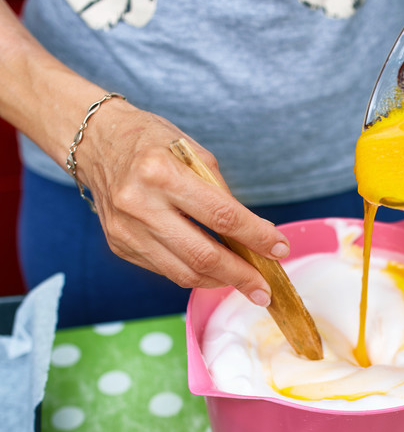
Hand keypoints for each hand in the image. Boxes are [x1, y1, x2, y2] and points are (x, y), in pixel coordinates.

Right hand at [77, 98, 289, 303]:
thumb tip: (252, 234)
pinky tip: (213, 271)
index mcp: (160, 172)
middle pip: (202, 255)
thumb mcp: (191, 151)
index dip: (256, 237)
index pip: (221, 216)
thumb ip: (219, 192)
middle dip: (240, 276)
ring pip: (183, 272)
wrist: (95, 142)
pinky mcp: (120, 246)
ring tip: (243, 283)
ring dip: (220, 281)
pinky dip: (194, 273)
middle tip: (265, 289)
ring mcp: (126, 230)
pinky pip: (166, 270)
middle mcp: (139, 204)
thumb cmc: (149, 141)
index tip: (280, 249)